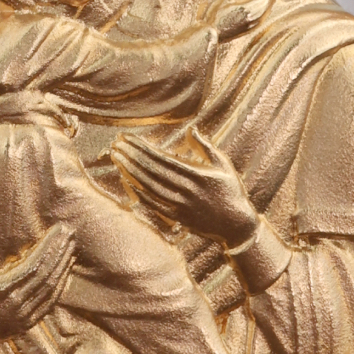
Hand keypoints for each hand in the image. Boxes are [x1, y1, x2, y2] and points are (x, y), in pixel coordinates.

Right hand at [0, 223, 75, 340]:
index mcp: (0, 289)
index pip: (34, 265)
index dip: (49, 247)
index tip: (58, 231)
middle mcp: (14, 304)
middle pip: (46, 274)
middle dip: (59, 252)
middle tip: (70, 234)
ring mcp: (21, 317)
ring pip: (50, 289)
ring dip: (62, 268)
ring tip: (71, 248)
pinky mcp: (24, 325)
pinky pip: (48, 305)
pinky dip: (59, 288)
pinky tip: (65, 274)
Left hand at [113, 130, 258, 245]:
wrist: (237, 225)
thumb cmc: (231, 191)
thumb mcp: (223, 165)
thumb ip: (206, 146)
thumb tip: (191, 129)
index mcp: (197, 174)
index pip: (162, 158)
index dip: (143, 148)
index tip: (128, 138)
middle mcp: (187, 190)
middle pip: (152, 171)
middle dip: (132, 156)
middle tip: (116, 144)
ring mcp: (181, 206)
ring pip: (149, 186)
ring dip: (131, 171)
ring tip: (117, 158)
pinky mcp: (178, 218)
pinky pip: (154, 204)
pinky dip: (139, 193)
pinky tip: (127, 181)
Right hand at [212, 0, 273, 41]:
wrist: (211, 34)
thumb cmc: (213, 17)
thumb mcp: (219, 2)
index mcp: (242, 7)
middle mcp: (248, 16)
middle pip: (263, 5)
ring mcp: (249, 24)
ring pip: (264, 14)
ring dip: (269, 7)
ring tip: (272, 1)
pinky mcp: (247, 30)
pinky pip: (260, 22)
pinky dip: (265, 16)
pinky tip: (266, 14)